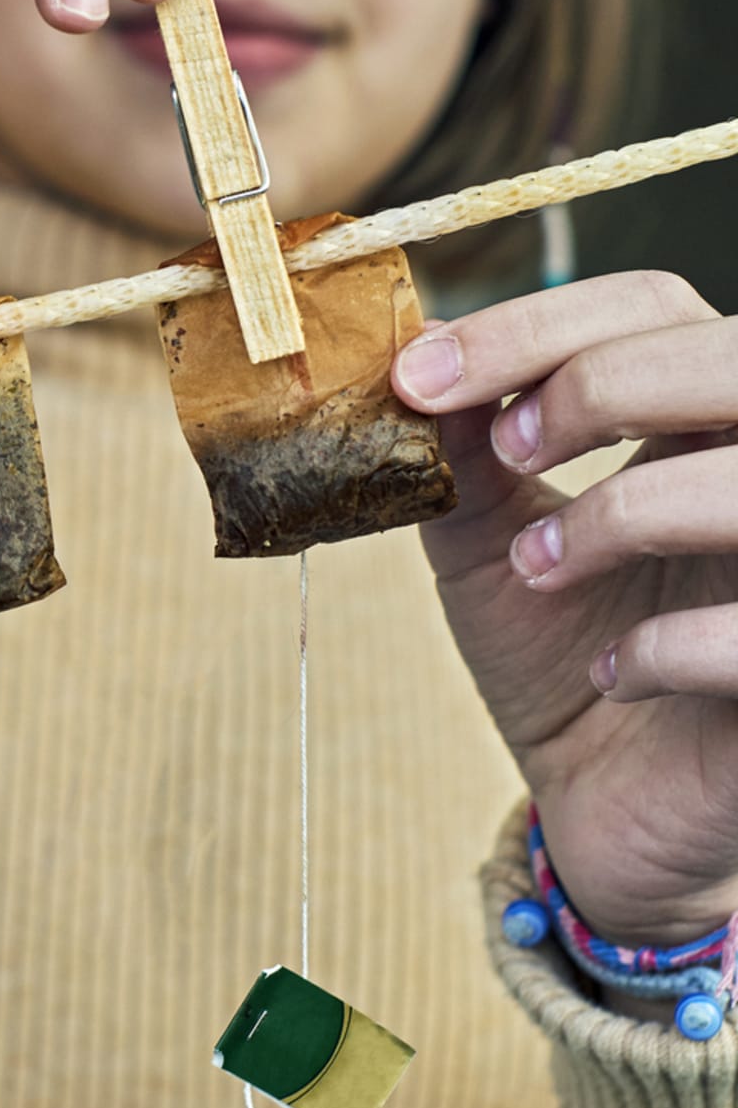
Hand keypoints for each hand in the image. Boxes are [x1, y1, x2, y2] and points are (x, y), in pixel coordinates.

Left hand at [392, 272, 737, 952]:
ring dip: (625, 510)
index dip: (533, 324)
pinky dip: (667, 647)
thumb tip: (402, 353)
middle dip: (598, 384)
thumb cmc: (560, 651)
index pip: (649, 306)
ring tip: (539, 567)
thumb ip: (456, 452)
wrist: (605, 800)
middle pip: (729, 355)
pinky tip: (611, 674)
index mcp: (696, 417)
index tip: (416, 377)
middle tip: (503, 446)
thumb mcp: (487, 540)